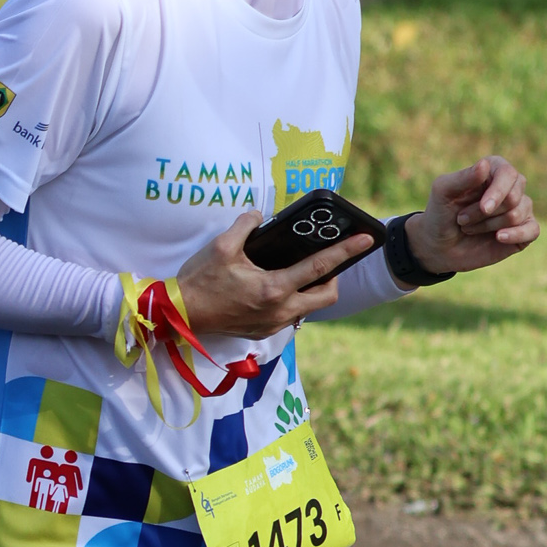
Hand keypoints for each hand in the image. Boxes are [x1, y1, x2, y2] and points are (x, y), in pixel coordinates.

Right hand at [175, 210, 375, 339]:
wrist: (180, 315)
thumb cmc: (200, 281)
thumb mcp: (221, 246)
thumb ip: (246, 225)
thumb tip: (259, 214)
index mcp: (274, 289)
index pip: (320, 266)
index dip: (346, 251)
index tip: (366, 240)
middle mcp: (280, 310)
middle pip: (326, 295)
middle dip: (334, 277)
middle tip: (327, 261)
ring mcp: (273, 325)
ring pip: (310, 308)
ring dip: (313, 290)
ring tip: (303, 272)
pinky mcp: (264, 332)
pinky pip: (291, 315)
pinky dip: (294, 300)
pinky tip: (280, 287)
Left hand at [405, 157, 537, 277]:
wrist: (439, 246)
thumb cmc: (440, 214)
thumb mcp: (442, 192)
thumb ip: (463, 178)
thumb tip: (485, 164)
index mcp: (494, 170)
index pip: (508, 174)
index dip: (497, 192)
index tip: (483, 208)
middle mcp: (511, 187)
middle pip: (513, 197)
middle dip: (484, 213)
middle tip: (462, 219)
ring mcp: (520, 209)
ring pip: (517, 215)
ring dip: (488, 226)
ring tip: (469, 228)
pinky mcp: (524, 231)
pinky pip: (533, 230)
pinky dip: (516, 235)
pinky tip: (499, 238)